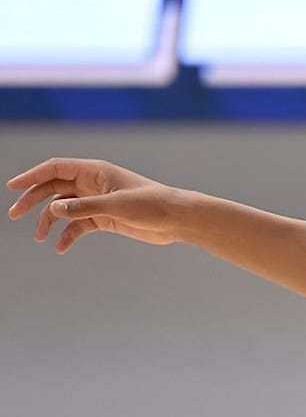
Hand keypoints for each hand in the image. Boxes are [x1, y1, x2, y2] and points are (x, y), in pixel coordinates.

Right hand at [7, 158, 189, 252]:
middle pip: (54, 188)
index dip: (32, 175)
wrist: (177, 219)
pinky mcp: (105, 218)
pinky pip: (79, 225)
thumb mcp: (116, 205)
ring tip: (40, 237)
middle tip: (14, 214)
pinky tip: (60, 247)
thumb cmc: (151, 204)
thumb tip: (53, 209)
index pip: (55, 168)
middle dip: (33, 200)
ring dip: (49, 221)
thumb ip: (84, 206)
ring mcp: (97, 201)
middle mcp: (93, 184)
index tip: (13, 187)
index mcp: (95, 171)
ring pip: (64, 209)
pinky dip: (68, 235)